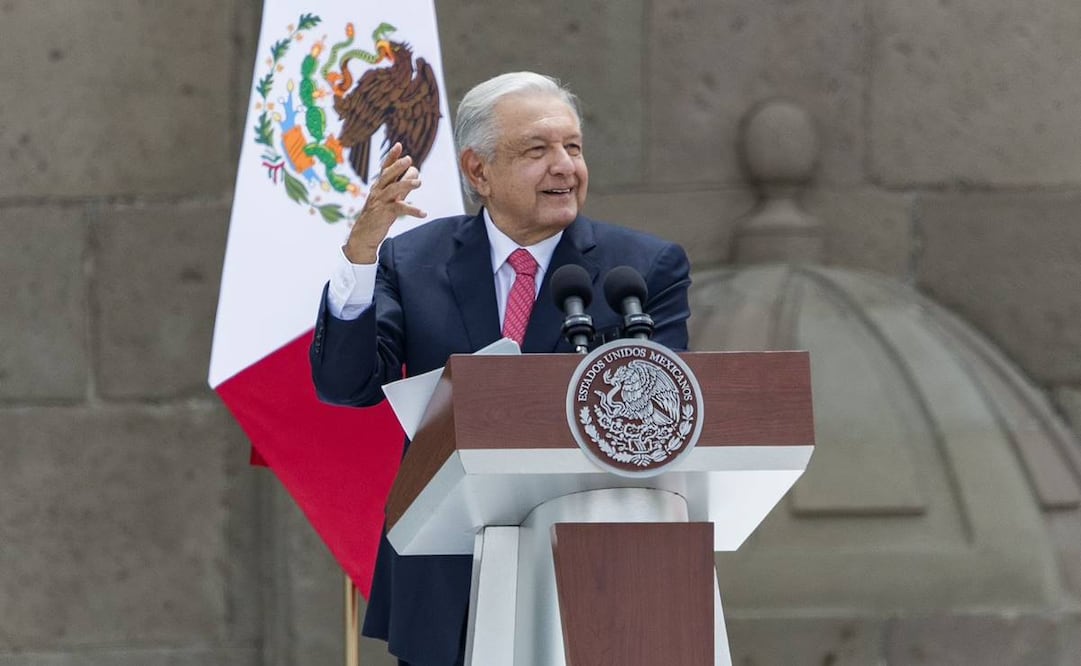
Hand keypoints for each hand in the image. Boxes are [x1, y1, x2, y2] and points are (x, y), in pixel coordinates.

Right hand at [344, 142, 426, 263]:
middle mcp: (378, 191)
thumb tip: (415, 172)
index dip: (391, 157)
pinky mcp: (384, 214)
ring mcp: (380, 202)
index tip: (398, 145)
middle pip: (387, 175)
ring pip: (393, 190)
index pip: (385, 168)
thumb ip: (401, 186)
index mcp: (378, 186)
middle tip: (409, 159)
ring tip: (419, 183)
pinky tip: (423, 213)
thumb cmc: (378, 215)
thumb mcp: (389, 198)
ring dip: (406, 185)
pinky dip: (413, 210)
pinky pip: (399, 210)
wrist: (363, 235)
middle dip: (397, 166)